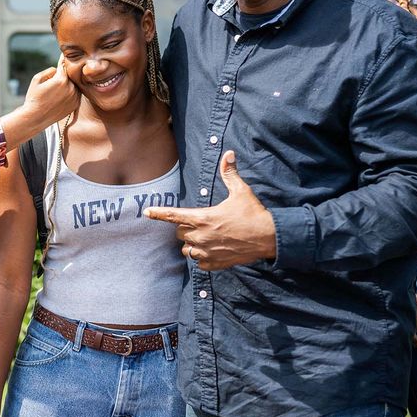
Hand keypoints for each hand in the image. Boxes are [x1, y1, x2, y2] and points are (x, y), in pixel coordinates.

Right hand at [2, 55, 79, 146]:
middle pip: (70, 75)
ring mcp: (74, 97)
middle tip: (58, 75)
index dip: (62, 60)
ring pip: (74, 84)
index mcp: (61, 80)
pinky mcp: (75, 105)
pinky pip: (75, 94)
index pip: (64, 65)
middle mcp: (71, 88)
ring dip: (69, 84)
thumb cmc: (33, 98)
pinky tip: (60, 95)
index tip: (64, 55)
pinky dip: (71, 92)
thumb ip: (49, 71)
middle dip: (64, 74)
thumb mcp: (36, 79)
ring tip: (57, 88)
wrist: (36, 118)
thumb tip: (57, 69)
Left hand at [145, 150, 275, 269]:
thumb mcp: (241, 191)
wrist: (269, 238)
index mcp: (203, 218)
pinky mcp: (215, 263)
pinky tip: (213, 250)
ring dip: (192, 244)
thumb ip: (230, 174)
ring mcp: (207, 251)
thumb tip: (229, 154)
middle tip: (200, 223)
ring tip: (206, 238)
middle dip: (186, 228)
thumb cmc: (253, 213)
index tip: (147, 212)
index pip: (173, 215)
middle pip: (180, 233)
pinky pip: (199, 262)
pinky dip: (202, 257)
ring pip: (187, 250)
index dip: (158, 213)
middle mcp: (201, 236)